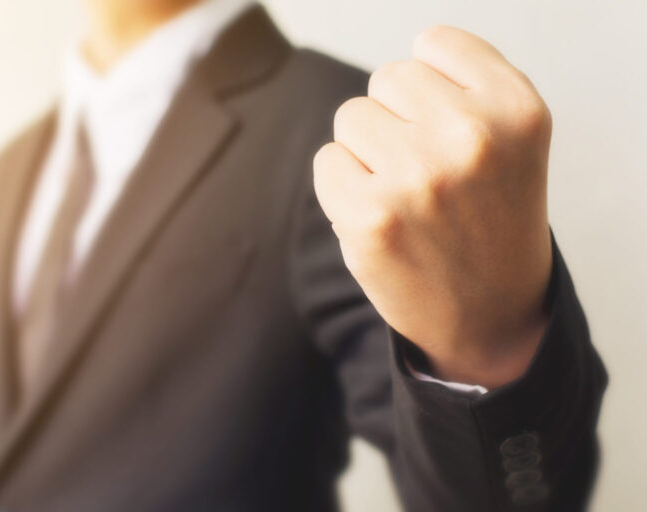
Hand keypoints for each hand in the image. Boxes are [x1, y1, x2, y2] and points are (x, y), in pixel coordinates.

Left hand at [313, 26, 552, 388]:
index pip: (433, 43)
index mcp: (516, 109)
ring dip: (368, 152)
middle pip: (387, 79)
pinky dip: (343, 186)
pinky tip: (379, 217)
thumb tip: (388, 75)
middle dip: (397, 119)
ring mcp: (418, 177)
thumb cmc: (491, 221)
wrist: (490, 315)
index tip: (445, 126)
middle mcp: (472, 136)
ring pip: (352, 116)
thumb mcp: (511, 141)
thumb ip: (462, 88)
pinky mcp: (370, 217)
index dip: (431, 87)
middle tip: (427, 172)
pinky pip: (327, 161)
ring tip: (405, 196)